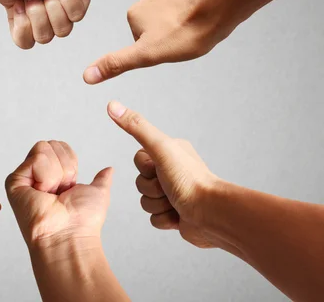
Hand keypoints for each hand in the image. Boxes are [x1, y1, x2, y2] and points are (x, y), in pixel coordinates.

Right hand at [5, 140, 112, 247]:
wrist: (69, 235)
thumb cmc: (82, 221)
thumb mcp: (97, 193)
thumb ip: (101, 179)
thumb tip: (108, 170)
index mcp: (54, 176)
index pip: (59, 146)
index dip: (70, 162)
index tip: (70, 186)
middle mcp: (37, 176)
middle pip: (50, 144)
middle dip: (64, 167)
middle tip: (61, 191)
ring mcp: (24, 177)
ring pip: (43, 149)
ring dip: (56, 174)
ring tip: (52, 194)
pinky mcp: (14, 181)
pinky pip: (37, 159)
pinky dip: (47, 176)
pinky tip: (43, 194)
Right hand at [84, 0, 234, 83]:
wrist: (219, 7)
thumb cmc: (184, 33)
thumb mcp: (146, 56)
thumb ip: (116, 63)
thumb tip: (86, 76)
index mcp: (134, 13)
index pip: (139, 40)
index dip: (155, 49)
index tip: (168, 47)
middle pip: (154, 27)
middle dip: (167, 36)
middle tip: (182, 40)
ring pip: (171, 16)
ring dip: (181, 25)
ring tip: (194, 31)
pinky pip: (186, 4)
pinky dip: (193, 13)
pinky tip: (203, 19)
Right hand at [106, 101, 228, 248]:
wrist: (212, 214)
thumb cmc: (190, 180)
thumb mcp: (160, 148)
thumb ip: (136, 127)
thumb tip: (112, 105)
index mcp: (170, 153)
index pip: (138, 160)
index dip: (145, 168)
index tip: (160, 169)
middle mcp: (172, 171)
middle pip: (140, 183)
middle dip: (151, 190)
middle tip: (169, 188)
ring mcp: (174, 193)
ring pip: (145, 201)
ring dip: (157, 205)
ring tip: (176, 203)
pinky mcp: (174, 214)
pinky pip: (153, 219)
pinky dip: (163, 220)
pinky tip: (178, 216)